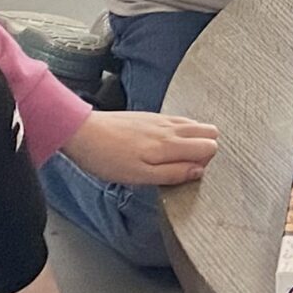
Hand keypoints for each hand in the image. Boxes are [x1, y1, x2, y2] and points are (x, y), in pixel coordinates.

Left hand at [61, 109, 219, 186]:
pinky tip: (163, 144)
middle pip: (209, 131)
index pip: (210, 147)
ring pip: (195, 124)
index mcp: (169, 145)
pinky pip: (179, 120)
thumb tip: (199, 171)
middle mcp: (170, 128)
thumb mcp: (139, 176)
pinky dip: (182, 131)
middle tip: (184, 165)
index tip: (188, 173)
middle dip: (205, 148)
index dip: (205, 163)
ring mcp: (161, 119)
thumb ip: (173, 174)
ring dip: (194, 139)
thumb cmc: (107, 158)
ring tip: (174, 156)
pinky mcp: (150, 116)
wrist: (82, 132)